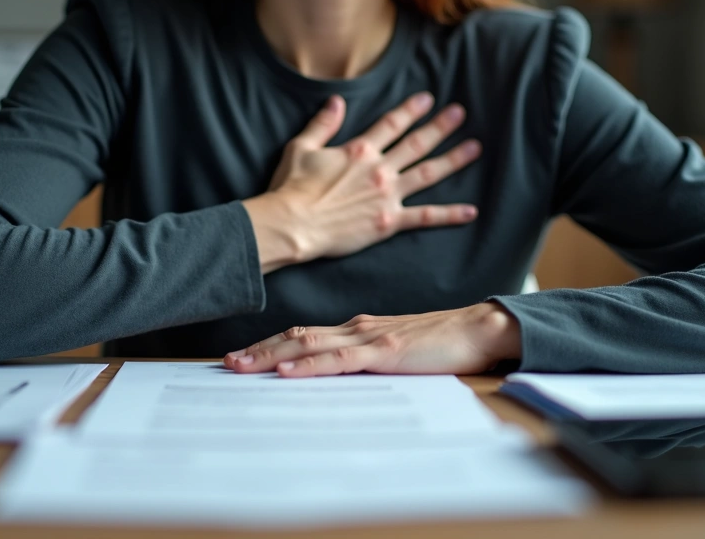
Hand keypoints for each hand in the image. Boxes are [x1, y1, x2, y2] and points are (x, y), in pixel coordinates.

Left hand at [222, 302, 521, 377]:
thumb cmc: (441, 343)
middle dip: (258, 350)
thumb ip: (366, 358)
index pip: (303, 335)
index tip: (241, 357)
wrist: (478, 329)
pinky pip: (340, 360)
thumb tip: (335, 375)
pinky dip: (311, 366)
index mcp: (357, 328)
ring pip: (309, 345)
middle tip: (226, 364)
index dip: (269, 345)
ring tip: (242, 367)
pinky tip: (289, 372)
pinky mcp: (386, 351)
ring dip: (271, 356)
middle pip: (295, 336)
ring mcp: (369, 337)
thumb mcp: (395, 350)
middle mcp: (356, 327)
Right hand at [243, 93, 481, 272]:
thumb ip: (322, 124)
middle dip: (440, 127)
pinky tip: (470, 210)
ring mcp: (387, 196)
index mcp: (359, 151)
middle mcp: (379, 169)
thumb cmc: (291, 188)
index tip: (428, 99)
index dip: (411, 110)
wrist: (292, 225)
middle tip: (460, 114)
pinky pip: (425, 217)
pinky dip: (449, 214)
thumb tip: (336, 101)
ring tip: (474, 148)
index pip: (392, 124)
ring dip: (453, 160)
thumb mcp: (301, 147)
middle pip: (416, 144)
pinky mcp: (388, 222)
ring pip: (428, 174)